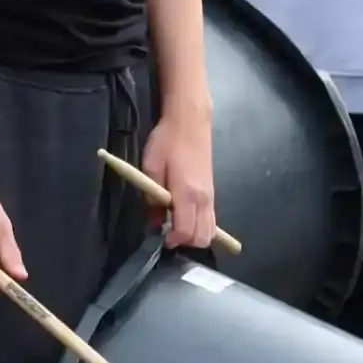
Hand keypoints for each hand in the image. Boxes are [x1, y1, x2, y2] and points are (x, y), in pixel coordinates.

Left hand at [139, 108, 219, 252]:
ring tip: (175, 224)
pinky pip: (211, 218)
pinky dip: (200, 224)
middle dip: (186, 241)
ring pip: (211, 230)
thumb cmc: (167, 142)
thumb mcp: (150, 168)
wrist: (190, 121)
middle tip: (167, 231)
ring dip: (194, 234)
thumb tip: (154, 222)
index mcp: (188, 194)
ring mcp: (211, 195)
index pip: (186, 232)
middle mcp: (205, 199)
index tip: (159, 236)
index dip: (173, 240)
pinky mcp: (212, 191)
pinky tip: (184, 214)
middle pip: (204, 237)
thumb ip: (152, 198)